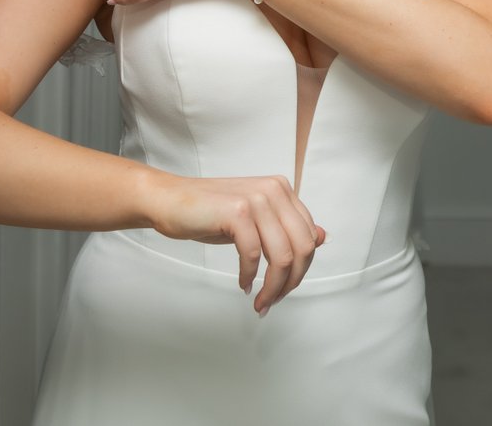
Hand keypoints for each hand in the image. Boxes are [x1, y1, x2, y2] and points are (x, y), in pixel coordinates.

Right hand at [149, 173, 324, 314]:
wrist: (169, 199)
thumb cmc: (210, 211)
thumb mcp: (255, 218)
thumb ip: (286, 226)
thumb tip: (322, 238)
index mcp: (282, 190)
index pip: (308, 236)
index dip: (300, 269)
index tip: (284, 288)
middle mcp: (274, 190)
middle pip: (302, 248)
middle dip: (290, 282)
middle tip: (273, 301)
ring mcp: (256, 199)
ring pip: (281, 255)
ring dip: (272, 287)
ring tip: (260, 301)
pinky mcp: (236, 212)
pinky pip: (252, 254)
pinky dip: (249, 275)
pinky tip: (242, 283)